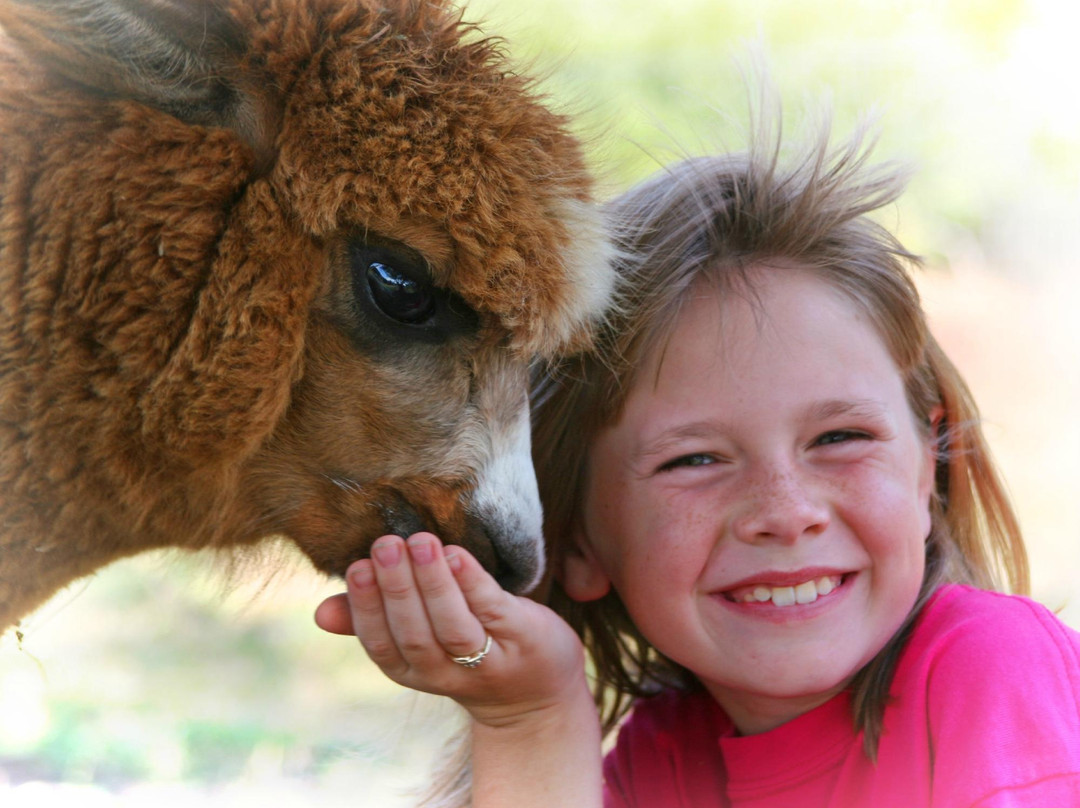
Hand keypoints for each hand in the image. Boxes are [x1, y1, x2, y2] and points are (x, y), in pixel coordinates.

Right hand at [315, 532, 589, 727]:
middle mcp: (447, 671)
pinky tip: (456, 555)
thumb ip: (372, 622)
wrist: (537, 693)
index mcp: (413, 670)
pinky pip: (494, 609)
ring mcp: (487, 658)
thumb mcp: (416, 645)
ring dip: (434, 583)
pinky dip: (473, 583)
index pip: (381, 645)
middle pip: (415, 635)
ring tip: (419, 541)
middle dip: (397, 589)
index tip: (357, 568)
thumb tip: (320, 613)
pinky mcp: (521, 636)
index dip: (367, 610)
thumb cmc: (466, 653)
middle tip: (385, 545)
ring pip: (453, 626)